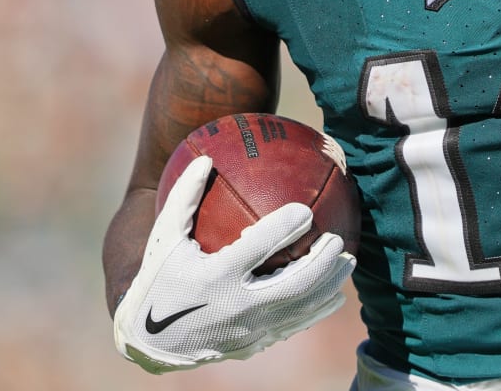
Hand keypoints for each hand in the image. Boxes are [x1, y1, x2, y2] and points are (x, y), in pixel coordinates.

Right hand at [112, 156, 356, 371]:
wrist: (152, 341)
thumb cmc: (160, 280)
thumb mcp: (164, 239)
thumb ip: (184, 198)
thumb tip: (206, 157)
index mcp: (214, 277)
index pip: (256, 250)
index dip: (283, 229)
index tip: (306, 211)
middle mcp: (236, 307)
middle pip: (292, 285)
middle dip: (320, 262)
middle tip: (337, 239)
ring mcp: (249, 330)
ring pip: (300, 308)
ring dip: (329, 285)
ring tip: (349, 261)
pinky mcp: (255, 344)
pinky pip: (294, 326)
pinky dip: (317, 310)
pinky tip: (335, 294)